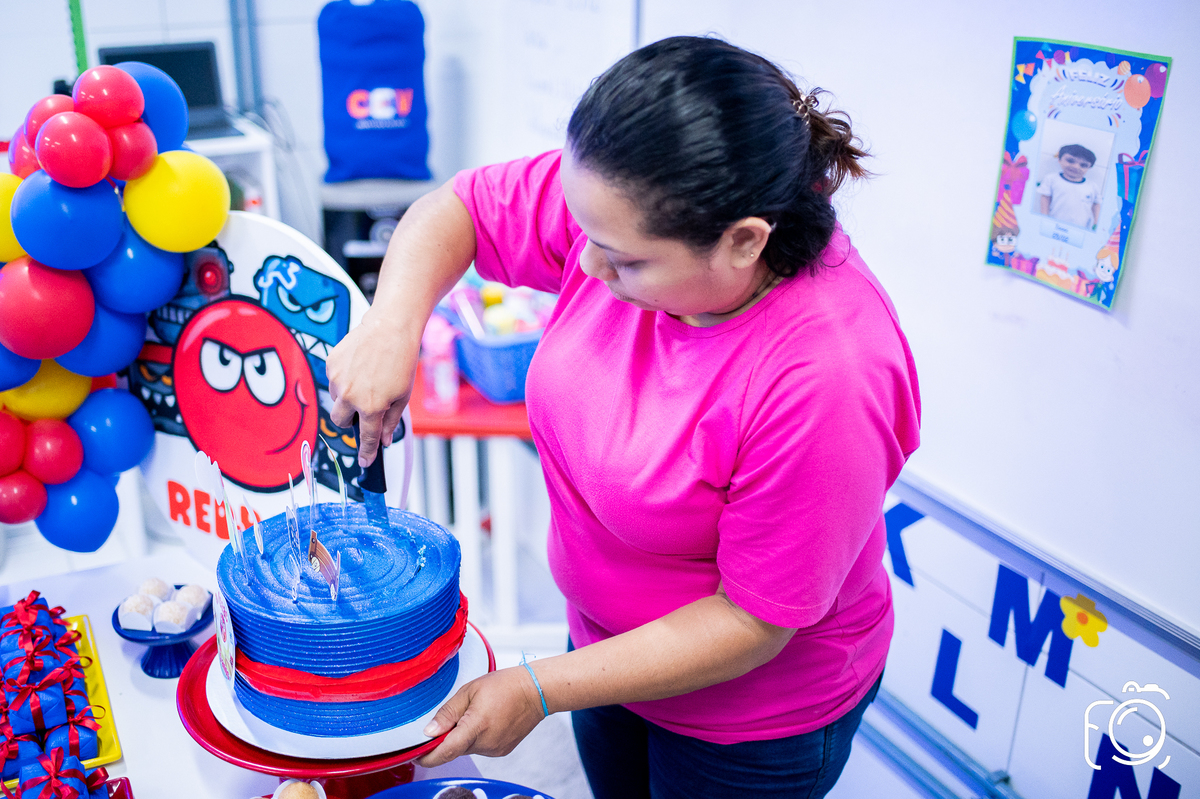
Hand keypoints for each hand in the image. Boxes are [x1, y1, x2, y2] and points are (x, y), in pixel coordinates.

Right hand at [327, 310, 421, 466]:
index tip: (365, 462)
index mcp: (371, 407)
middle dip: (350, 422)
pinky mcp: (331, 365)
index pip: (366, 438)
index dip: (366, 453)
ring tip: (367, 379)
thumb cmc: (400, 360)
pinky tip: (360, 367)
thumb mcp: (403, 396)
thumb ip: (391, 421)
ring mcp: (337, 380)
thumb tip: (385, 441)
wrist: (390, 327)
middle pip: (340, 422)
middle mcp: (350, 396)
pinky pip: (334, 380)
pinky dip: (345, 379)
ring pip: (337, 399)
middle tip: (364, 412)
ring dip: (348, 397)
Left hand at [415, 667, 546, 766]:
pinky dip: (476, 738)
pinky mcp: (502, 751)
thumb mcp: (470, 690)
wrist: (535, 691)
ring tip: (477, 713)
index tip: (416, 755)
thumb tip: (429, 732)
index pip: (445, 751)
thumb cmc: (505, 685)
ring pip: (467, 748)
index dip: (427, 757)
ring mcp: (495, 749)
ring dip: (463, 737)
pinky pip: (480, 748)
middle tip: (457, 714)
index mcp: (476, 726)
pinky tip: (487, 720)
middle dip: (448, 737)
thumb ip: (447, 713)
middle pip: (455, 749)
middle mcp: (486, 742)